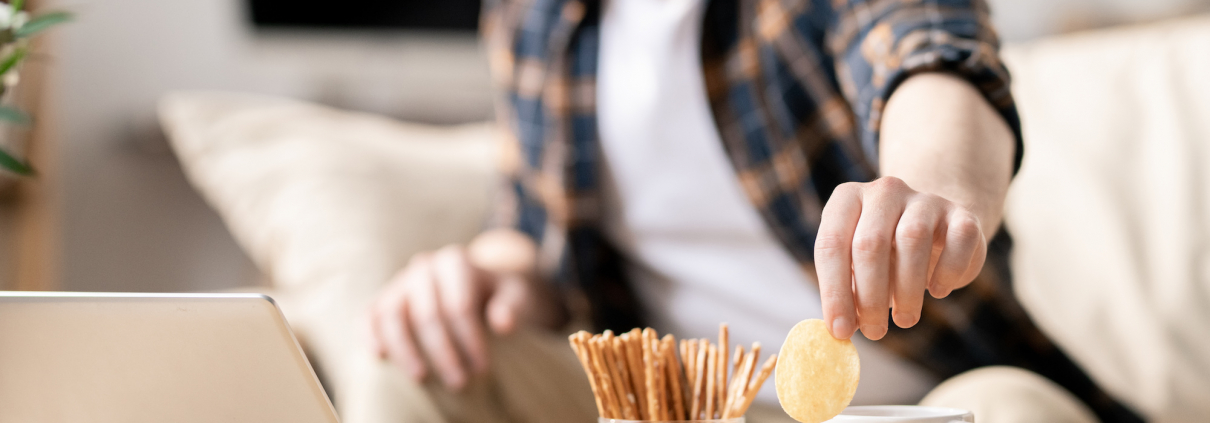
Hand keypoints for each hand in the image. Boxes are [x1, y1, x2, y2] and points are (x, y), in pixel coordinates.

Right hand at [368, 230, 557, 389]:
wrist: (479, 288)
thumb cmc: (499, 295)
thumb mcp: (516, 295)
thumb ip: (512, 306)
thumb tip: (503, 323)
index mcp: (455, 262)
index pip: (459, 304)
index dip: (470, 339)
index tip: (483, 368)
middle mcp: (424, 267)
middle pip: (427, 313)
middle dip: (443, 352)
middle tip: (459, 383)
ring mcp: (400, 282)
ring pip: (393, 315)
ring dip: (405, 350)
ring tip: (421, 378)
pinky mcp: (384, 298)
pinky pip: (370, 315)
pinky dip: (370, 334)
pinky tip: (378, 357)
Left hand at [814, 176, 986, 340]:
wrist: (934, 228)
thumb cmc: (884, 255)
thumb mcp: (857, 266)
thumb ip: (846, 290)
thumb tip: (839, 330)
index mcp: (847, 199)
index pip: (831, 244)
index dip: (833, 291)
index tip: (840, 330)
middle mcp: (883, 192)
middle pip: (869, 244)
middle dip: (869, 297)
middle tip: (874, 332)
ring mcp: (924, 199)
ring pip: (912, 240)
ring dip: (906, 290)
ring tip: (904, 320)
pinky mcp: (961, 214)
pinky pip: (959, 239)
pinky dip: (947, 272)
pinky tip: (937, 291)